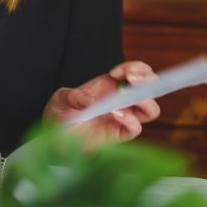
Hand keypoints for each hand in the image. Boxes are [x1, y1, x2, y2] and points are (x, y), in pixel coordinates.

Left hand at [43, 61, 160, 148]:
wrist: (55, 137)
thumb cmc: (61, 114)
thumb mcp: (60, 99)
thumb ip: (71, 97)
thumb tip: (88, 101)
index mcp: (112, 84)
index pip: (136, 72)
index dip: (135, 69)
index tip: (116, 72)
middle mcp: (122, 100)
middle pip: (151, 88)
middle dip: (147, 80)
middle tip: (132, 79)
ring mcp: (123, 117)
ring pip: (150, 109)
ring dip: (144, 101)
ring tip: (125, 98)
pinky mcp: (119, 135)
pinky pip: (135, 129)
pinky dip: (130, 121)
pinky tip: (116, 115)